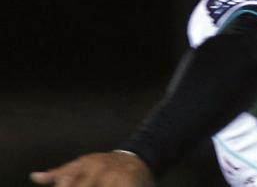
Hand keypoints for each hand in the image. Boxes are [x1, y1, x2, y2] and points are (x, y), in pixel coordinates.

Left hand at [30, 151, 154, 186]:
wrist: (138, 158)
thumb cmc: (104, 164)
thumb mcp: (82, 164)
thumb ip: (59, 173)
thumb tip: (34, 177)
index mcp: (85, 165)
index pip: (66, 183)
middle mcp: (99, 170)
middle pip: (80, 186)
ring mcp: (115, 177)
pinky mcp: (129, 183)